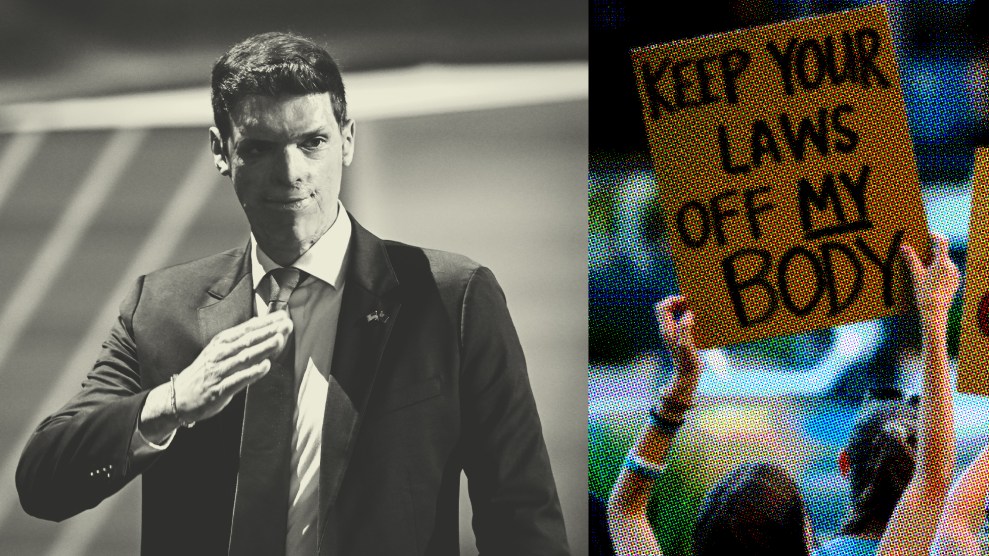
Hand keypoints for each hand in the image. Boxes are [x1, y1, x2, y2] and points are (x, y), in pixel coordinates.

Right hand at [172, 311, 292, 422]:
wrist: (179, 396)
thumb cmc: (205, 372)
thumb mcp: (218, 351)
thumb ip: (239, 341)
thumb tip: (261, 325)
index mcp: (221, 343)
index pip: (246, 329)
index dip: (265, 322)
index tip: (282, 316)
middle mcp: (220, 354)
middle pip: (248, 340)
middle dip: (269, 331)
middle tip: (287, 324)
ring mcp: (219, 371)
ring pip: (244, 357)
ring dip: (263, 348)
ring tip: (279, 339)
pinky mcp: (219, 389)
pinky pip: (238, 379)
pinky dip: (252, 372)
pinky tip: (266, 366)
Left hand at [655, 295, 700, 405]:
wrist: (686, 375)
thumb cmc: (687, 361)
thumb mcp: (686, 344)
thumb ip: (685, 328)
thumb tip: (687, 314)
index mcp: (666, 329)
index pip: (662, 307)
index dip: (672, 300)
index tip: (686, 300)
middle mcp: (667, 330)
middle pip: (666, 308)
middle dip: (677, 302)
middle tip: (691, 303)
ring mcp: (672, 333)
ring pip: (672, 314)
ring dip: (682, 309)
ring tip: (695, 310)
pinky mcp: (679, 337)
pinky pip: (679, 321)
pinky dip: (686, 317)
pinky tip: (697, 321)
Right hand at [901, 233, 958, 331]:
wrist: (935, 312)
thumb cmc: (924, 293)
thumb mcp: (915, 274)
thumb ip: (911, 258)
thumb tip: (904, 246)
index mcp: (942, 262)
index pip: (941, 240)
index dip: (933, 235)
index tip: (925, 235)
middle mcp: (951, 266)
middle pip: (941, 252)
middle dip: (930, 250)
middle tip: (918, 253)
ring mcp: (955, 274)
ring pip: (943, 262)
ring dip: (933, 261)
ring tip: (922, 268)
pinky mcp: (955, 281)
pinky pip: (947, 270)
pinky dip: (938, 270)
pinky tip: (929, 278)